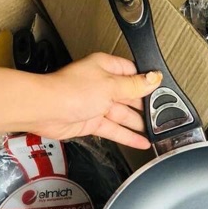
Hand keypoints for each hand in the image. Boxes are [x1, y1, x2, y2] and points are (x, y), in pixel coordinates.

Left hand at [34, 53, 161, 148]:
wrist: (45, 110)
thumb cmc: (69, 91)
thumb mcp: (111, 85)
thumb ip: (135, 85)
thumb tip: (154, 78)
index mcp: (106, 67)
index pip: (132, 73)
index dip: (147, 83)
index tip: (162, 92)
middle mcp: (101, 84)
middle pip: (129, 95)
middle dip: (144, 106)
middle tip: (162, 115)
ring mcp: (96, 104)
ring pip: (122, 114)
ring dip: (138, 123)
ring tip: (155, 131)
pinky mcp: (91, 121)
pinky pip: (114, 129)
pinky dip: (127, 136)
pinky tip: (140, 141)